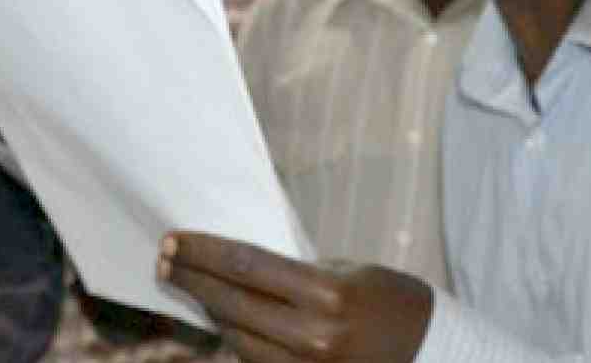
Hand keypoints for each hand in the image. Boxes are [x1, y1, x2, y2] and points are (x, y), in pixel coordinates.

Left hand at [159, 231, 431, 362]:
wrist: (426, 348)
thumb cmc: (386, 298)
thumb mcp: (343, 271)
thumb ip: (291, 274)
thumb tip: (234, 266)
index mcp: (329, 295)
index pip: (247, 267)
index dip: (204, 252)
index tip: (174, 239)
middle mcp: (316, 336)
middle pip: (233, 302)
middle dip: (192, 278)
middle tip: (164, 258)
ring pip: (236, 336)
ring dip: (207, 309)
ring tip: (186, 282)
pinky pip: (254, 360)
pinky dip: (232, 336)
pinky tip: (218, 315)